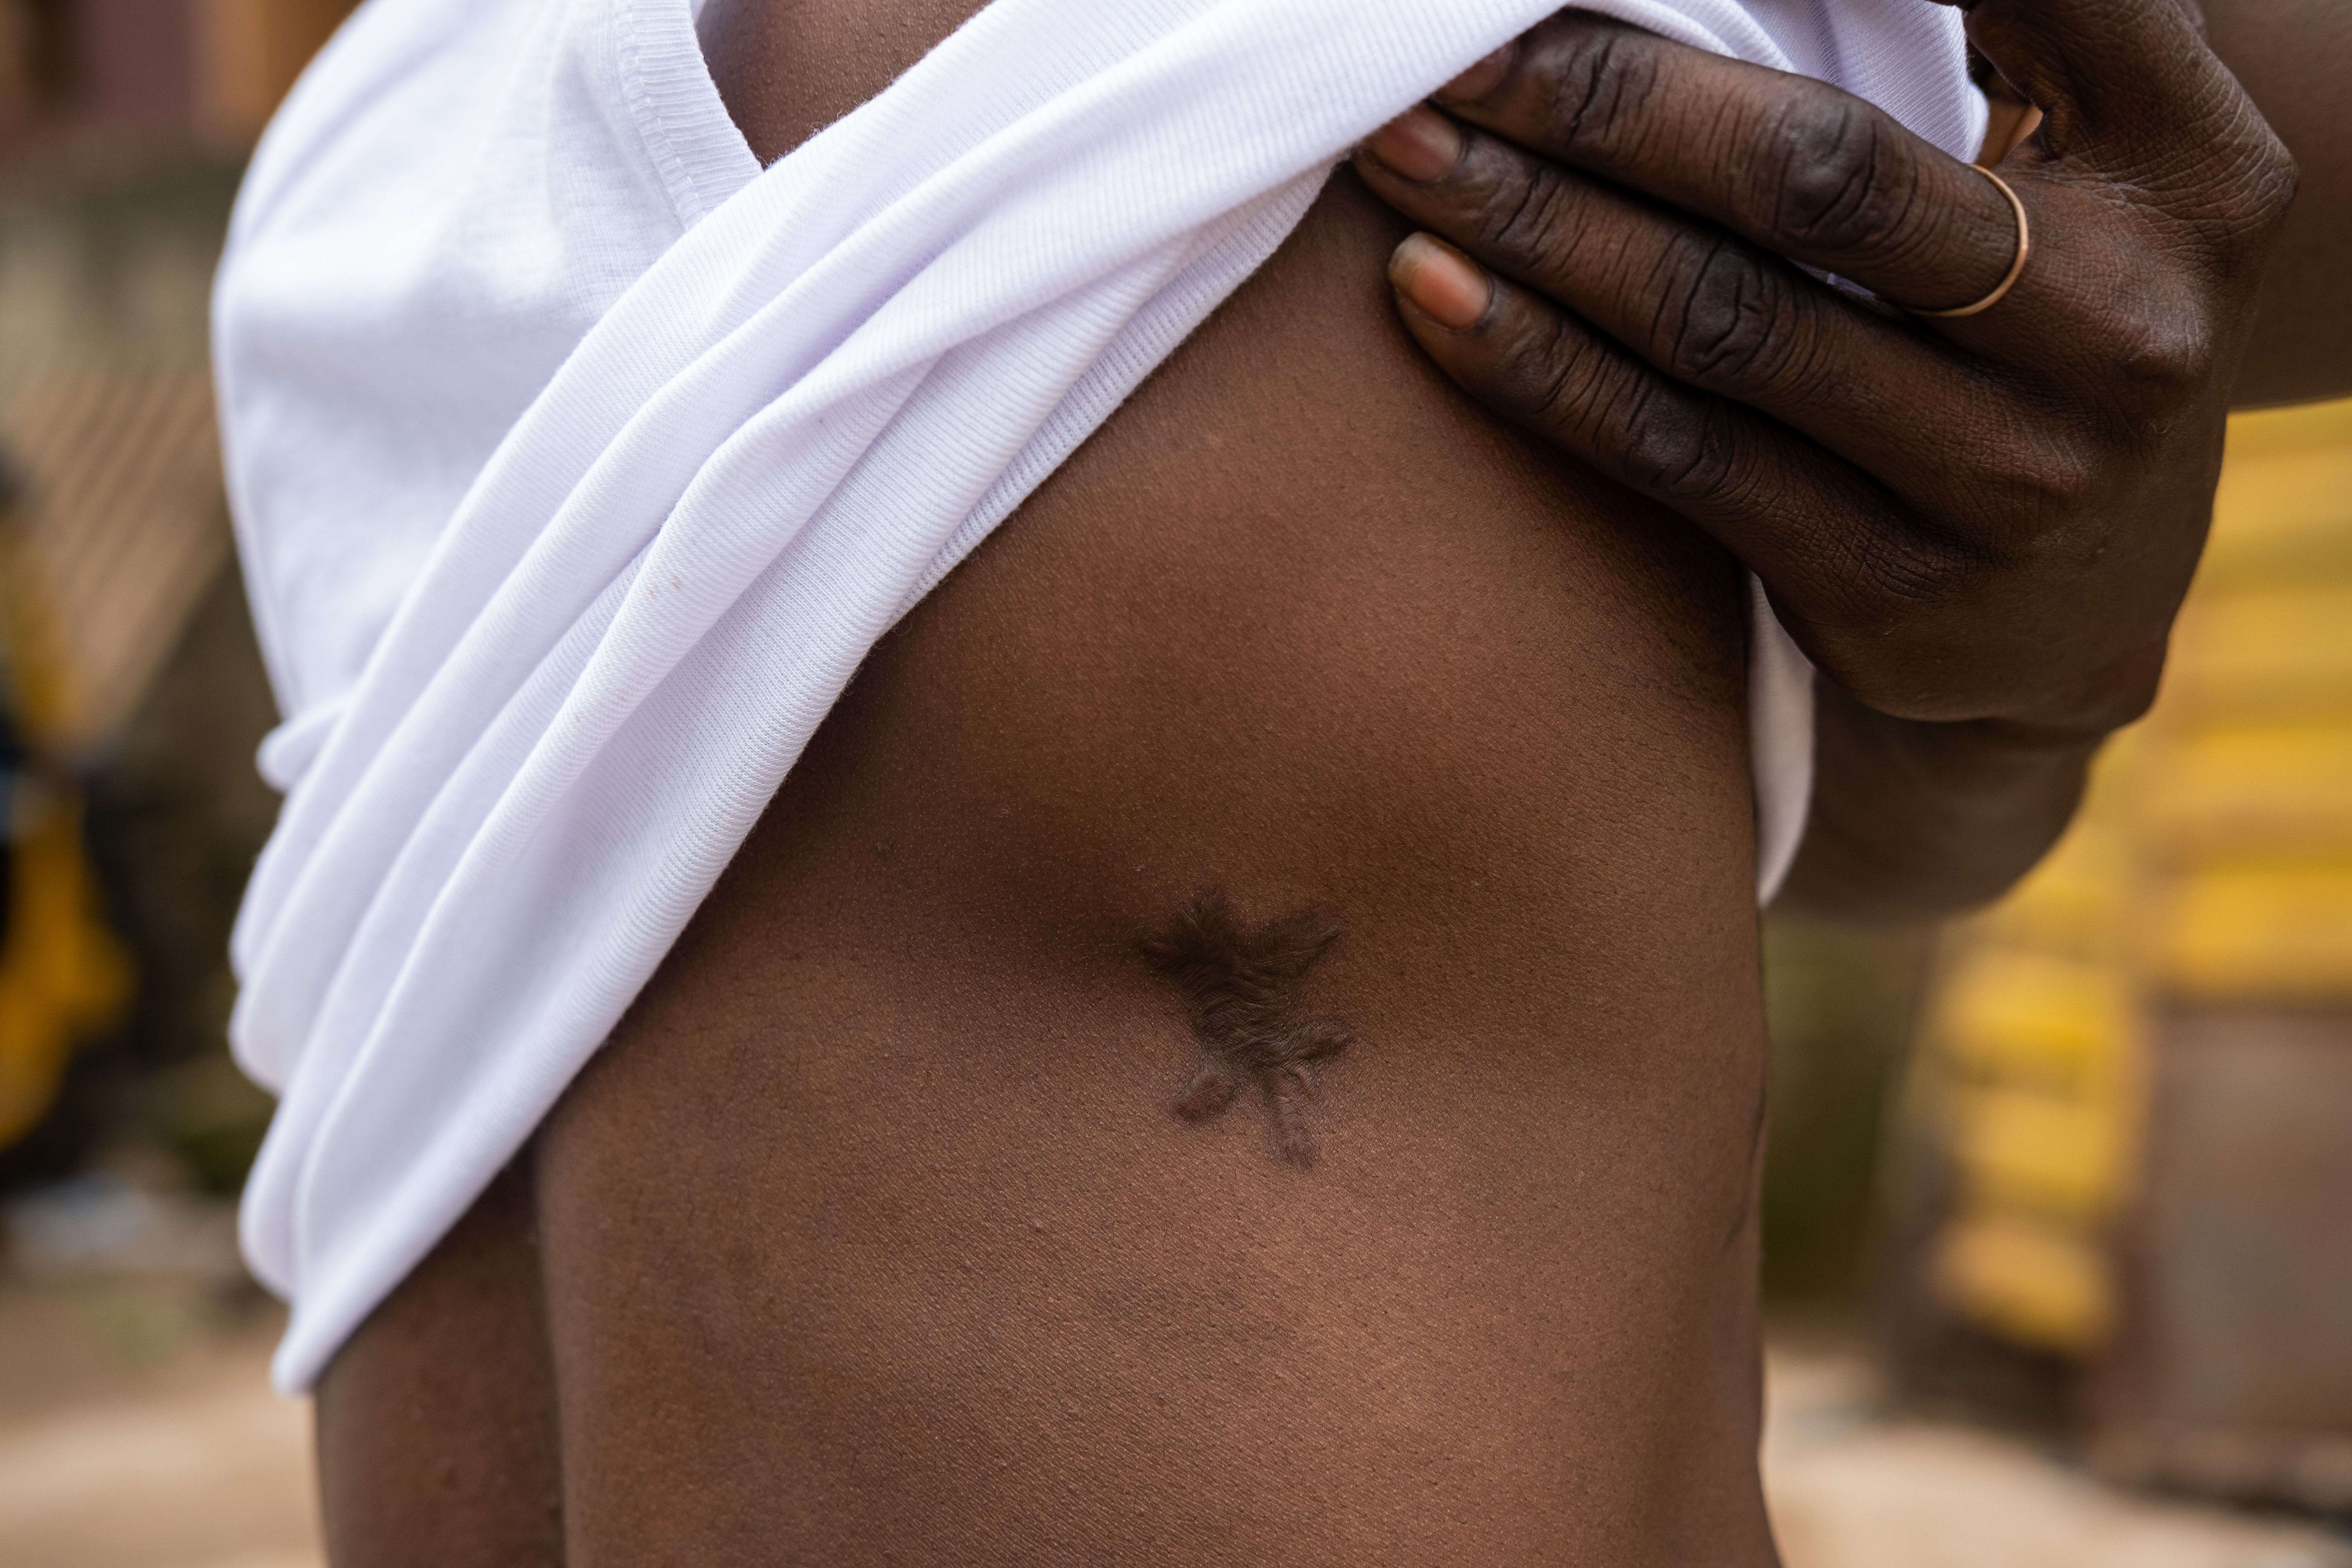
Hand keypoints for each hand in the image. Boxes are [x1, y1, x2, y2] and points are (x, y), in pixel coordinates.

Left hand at [1352, 0, 2295, 745]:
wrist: (2083, 602)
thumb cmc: (2057, 320)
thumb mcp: (2115, 159)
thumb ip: (2037, 26)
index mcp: (2192, 179)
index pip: (2025, 10)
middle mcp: (2119, 332)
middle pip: (1810, 180)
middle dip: (1609, 103)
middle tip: (1456, 54)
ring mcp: (2007, 481)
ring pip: (1718, 324)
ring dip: (1535, 229)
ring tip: (1408, 158)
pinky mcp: (1891, 593)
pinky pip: (1676, 458)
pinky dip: (1539, 372)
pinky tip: (1433, 300)